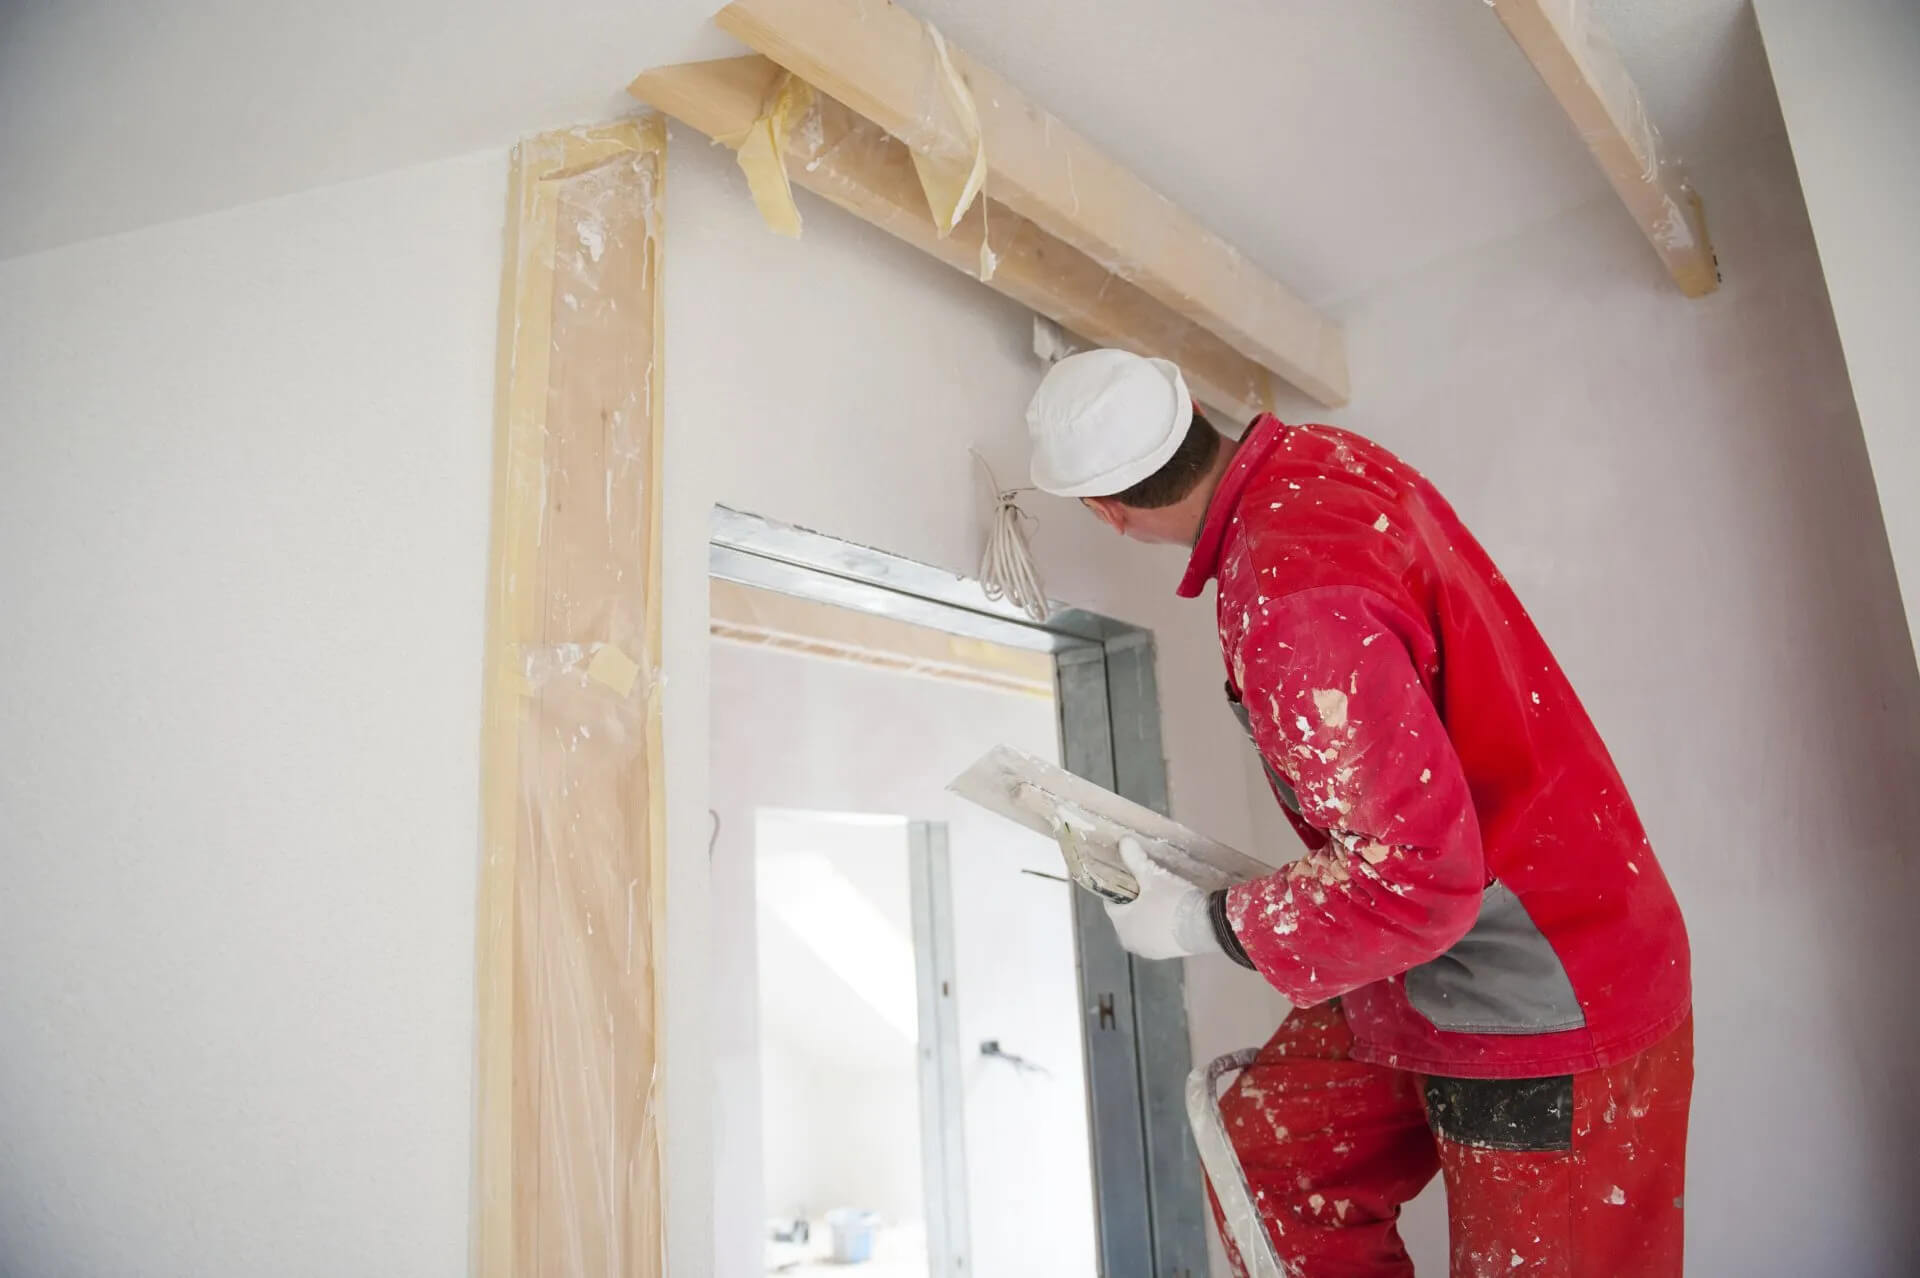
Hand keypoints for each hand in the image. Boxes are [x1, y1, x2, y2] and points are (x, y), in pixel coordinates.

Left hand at [1103, 837, 1222, 960]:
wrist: (1205, 926)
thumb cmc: (1172, 901)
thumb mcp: (1153, 877)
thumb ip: (1135, 860)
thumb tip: (1124, 841)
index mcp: (1121, 925)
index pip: (1112, 902)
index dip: (1121, 887)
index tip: (1133, 878)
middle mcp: (1131, 942)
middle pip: (1127, 915)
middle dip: (1136, 901)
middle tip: (1151, 886)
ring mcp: (1149, 951)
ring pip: (1142, 925)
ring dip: (1148, 913)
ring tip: (1163, 898)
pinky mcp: (1166, 954)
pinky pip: (1157, 935)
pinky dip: (1160, 925)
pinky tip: (1173, 913)